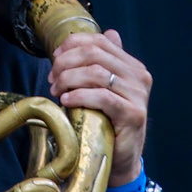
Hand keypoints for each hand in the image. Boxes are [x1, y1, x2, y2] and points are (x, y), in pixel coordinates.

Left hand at [48, 29, 150, 183]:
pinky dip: (80, 96)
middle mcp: (139, 77)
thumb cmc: (109, 123)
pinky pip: (102, 97)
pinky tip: (66, 101)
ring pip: (97, 74)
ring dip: (69, 79)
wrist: (122, 159)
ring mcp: (138, 96)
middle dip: (66, 63)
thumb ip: (105, 62)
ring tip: (56, 90)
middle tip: (52, 78)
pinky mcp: (133, 114)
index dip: (72, 45)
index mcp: (132, 66)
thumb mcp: (106, 89)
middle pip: (95, 55)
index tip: (54, 58)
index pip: (100, 42)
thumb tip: (108, 32)